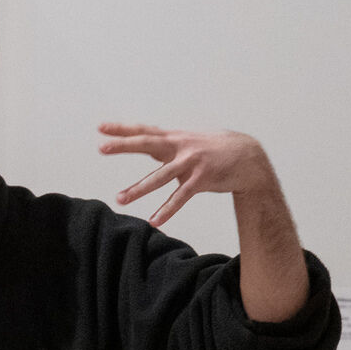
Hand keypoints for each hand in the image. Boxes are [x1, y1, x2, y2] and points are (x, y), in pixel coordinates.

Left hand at [101, 124, 279, 227]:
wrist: (249, 157)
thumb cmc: (214, 149)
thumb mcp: (188, 142)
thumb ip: (166, 146)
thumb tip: (145, 146)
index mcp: (174, 138)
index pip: (144, 131)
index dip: (123, 129)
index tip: (101, 128)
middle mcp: (181, 147)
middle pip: (147, 144)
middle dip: (124, 145)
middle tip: (101, 147)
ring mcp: (191, 162)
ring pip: (160, 176)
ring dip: (139, 189)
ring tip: (120, 199)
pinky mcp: (202, 179)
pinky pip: (181, 197)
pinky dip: (167, 210)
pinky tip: (154, 221)